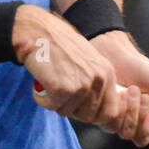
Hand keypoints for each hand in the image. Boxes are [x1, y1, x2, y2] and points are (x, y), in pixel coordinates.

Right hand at [13, 5, 125, 129]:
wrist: (37, 31)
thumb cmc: (58, 45)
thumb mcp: (87, 62)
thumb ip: (95, 83)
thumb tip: (95, 111)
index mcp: (107, 73)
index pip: (111, 112)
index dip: (93, 115)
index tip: (78, 107)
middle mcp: (98, 80)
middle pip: (88, 117)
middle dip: (71, 109)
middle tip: (59, 94)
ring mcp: (82, 85)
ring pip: (68, 112)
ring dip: (54, 102)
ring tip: (49, 83)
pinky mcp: (63, 89)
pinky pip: (51, 106)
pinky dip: (41, 98)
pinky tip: (39, 82)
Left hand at [88, 31, 148, 148]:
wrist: (115, 52)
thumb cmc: (139, 68)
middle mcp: (133, 122)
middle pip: (139, 138)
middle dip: (143, 117)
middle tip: (143, 97)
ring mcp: (116, 119)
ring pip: (125, 132)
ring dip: (131, 111)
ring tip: (131, 90)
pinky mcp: (99, 114)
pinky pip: (110, 123)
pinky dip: (118, 108)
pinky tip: (119, 93)